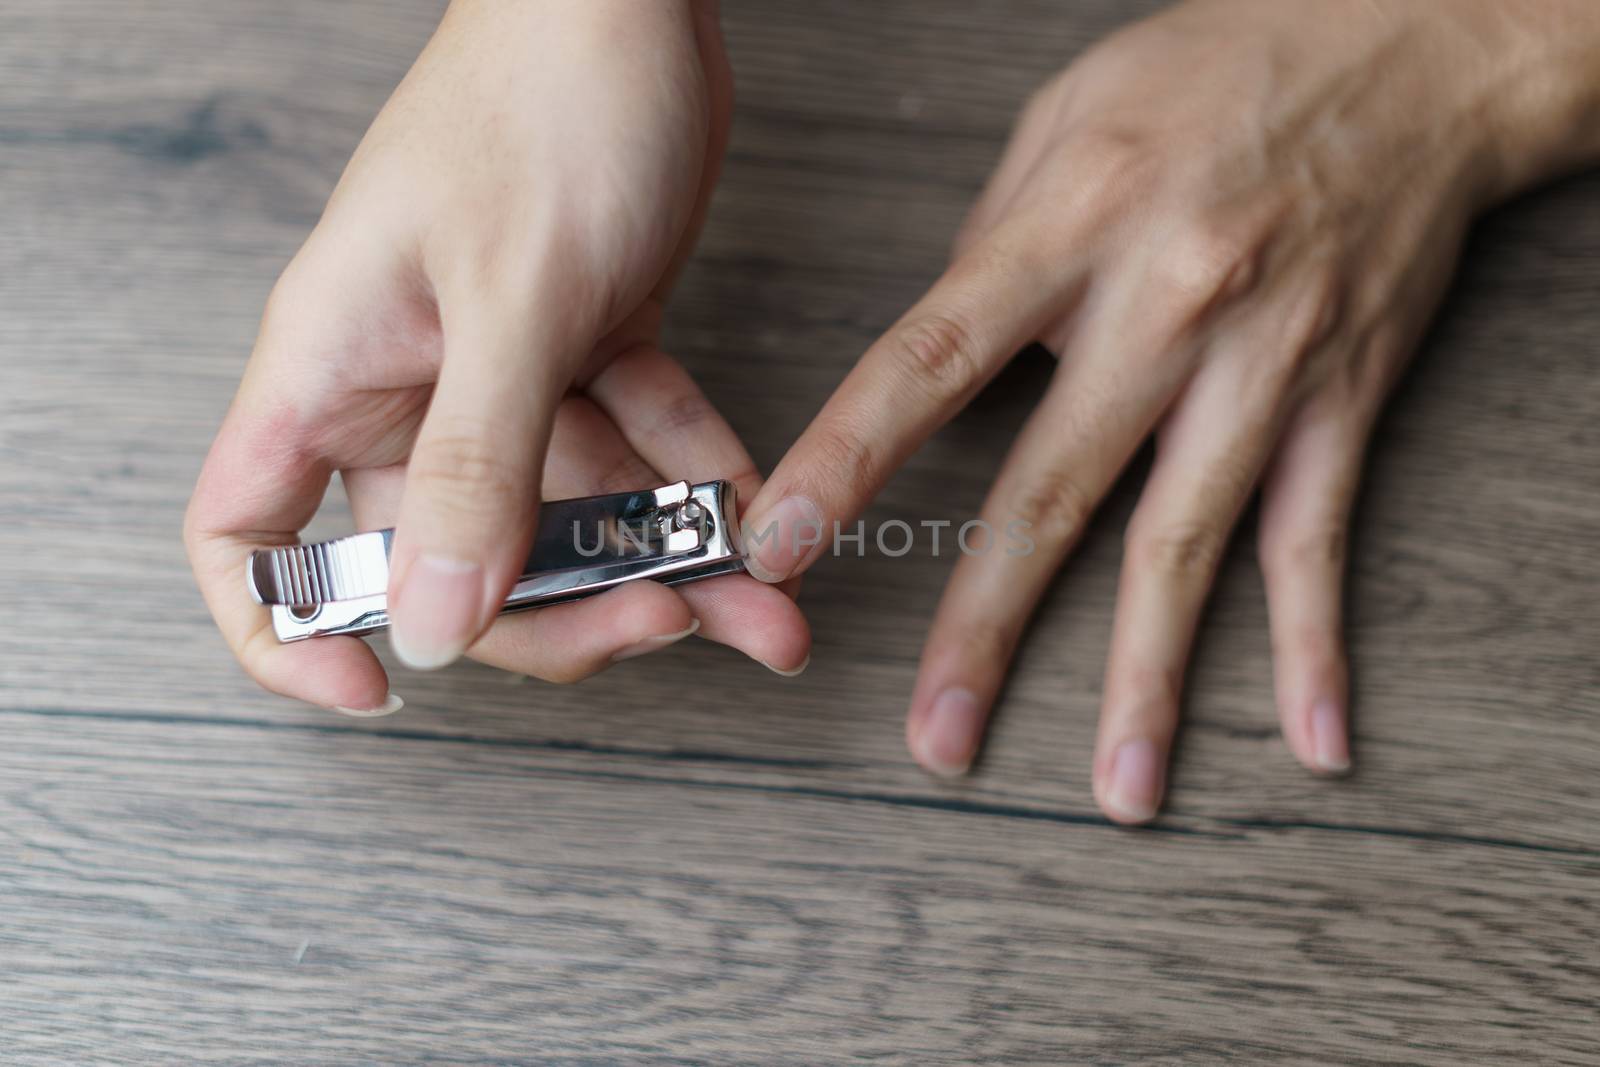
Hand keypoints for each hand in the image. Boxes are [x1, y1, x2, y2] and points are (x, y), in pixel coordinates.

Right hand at [185, 0, 808, 713]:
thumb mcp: (514, 298)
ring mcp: (503, 371)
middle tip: (664, 620)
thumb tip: (438, 625)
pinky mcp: (590, 346)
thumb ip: (481, 467)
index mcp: (337, 371)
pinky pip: (640, 448)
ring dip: (666, 563)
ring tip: (764, 604)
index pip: (249, 537)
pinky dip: (699, 484)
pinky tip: (759, 515)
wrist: (635, 0)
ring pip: (569, 514)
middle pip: (452, 559)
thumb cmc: (545, 102)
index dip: (291, 633)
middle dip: (562, 610)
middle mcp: (410, 385)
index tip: (380, 690)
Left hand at [742, 0, 1599, 819]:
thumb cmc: (1221, 66)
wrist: (1409, 43)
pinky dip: (1316, 644)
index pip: (930, 362)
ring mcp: (1263, 362)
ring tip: (1118, 784)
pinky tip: (1313, 735)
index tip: (779, 545)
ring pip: (1186, 543)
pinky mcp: (1342, 396)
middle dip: (986, 627)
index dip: (849, 463)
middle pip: (1055, 492)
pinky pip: (1322, 537)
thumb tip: (935, 354)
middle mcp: (1165, 305)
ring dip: (1147, 677)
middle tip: (938, 735)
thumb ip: (992, 242)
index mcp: (1070, 227)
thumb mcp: (1066, 116)